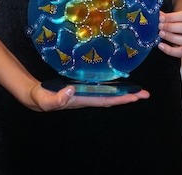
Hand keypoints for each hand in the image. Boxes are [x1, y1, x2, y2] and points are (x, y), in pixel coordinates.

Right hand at [28, 82, 149, 111]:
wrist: (36, 96)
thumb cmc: (41, 98)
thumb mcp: (45, 99)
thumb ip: (56, 98)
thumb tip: (71, 89)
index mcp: (81, 100)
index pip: (104, 100)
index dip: (120, 98)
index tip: (134, 97)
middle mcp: (87, 97)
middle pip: (111, 98)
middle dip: (128, 96)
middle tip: (145, 94)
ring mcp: (86, 92)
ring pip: (108, 92)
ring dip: (123, 91)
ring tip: (138, 89)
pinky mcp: (83, 86)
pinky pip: (101, 86)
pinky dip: (112, 84)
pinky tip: (119, 81)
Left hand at [157, 8, 181, 57]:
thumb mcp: (178, 13)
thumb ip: (168, 15)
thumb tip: (159, 16)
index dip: (173, 17)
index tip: (162, 18)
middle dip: (172, 27)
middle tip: (161, 26)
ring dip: (171, 38)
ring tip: (162, 34)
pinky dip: (170, 50)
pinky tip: (162, 45)